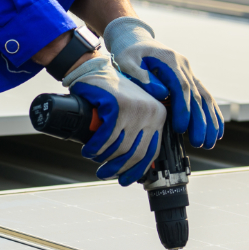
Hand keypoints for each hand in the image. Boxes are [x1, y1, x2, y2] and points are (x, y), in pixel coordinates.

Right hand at [64, 55, 167, 185]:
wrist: (94, 69)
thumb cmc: (112, 93)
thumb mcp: (133, 112)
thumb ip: (140, 132)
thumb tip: (138, 165)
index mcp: (159, 115)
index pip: (152, 151)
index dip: (137, 169)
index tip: (125, 180)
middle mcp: (152, 112)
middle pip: (136, 153)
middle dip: (118, 168)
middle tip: (105, 173)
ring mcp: (136, 108)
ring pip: (120, 147)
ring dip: (104, 158)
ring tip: (94, 159)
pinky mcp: (118, 105)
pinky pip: (106, 136)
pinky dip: (96, 147)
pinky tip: (89, 150)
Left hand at [104, 16, 223, 148]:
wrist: (135, 40)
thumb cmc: (128, 54)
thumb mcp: (126, 60)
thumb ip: (139, 75)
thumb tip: (161, 93)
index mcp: (169, 60)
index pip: (181, 86)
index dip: (183, 108)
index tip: (180, 128)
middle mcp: (184, 66)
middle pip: (196, 95)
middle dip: (200, 121)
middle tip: (199, 143)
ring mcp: (189, 72)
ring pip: (205, 98)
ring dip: (210, 121)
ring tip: (210, 143)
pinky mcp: (190, 79)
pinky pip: (205, 97)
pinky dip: (212, 114)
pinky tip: (216, 131)